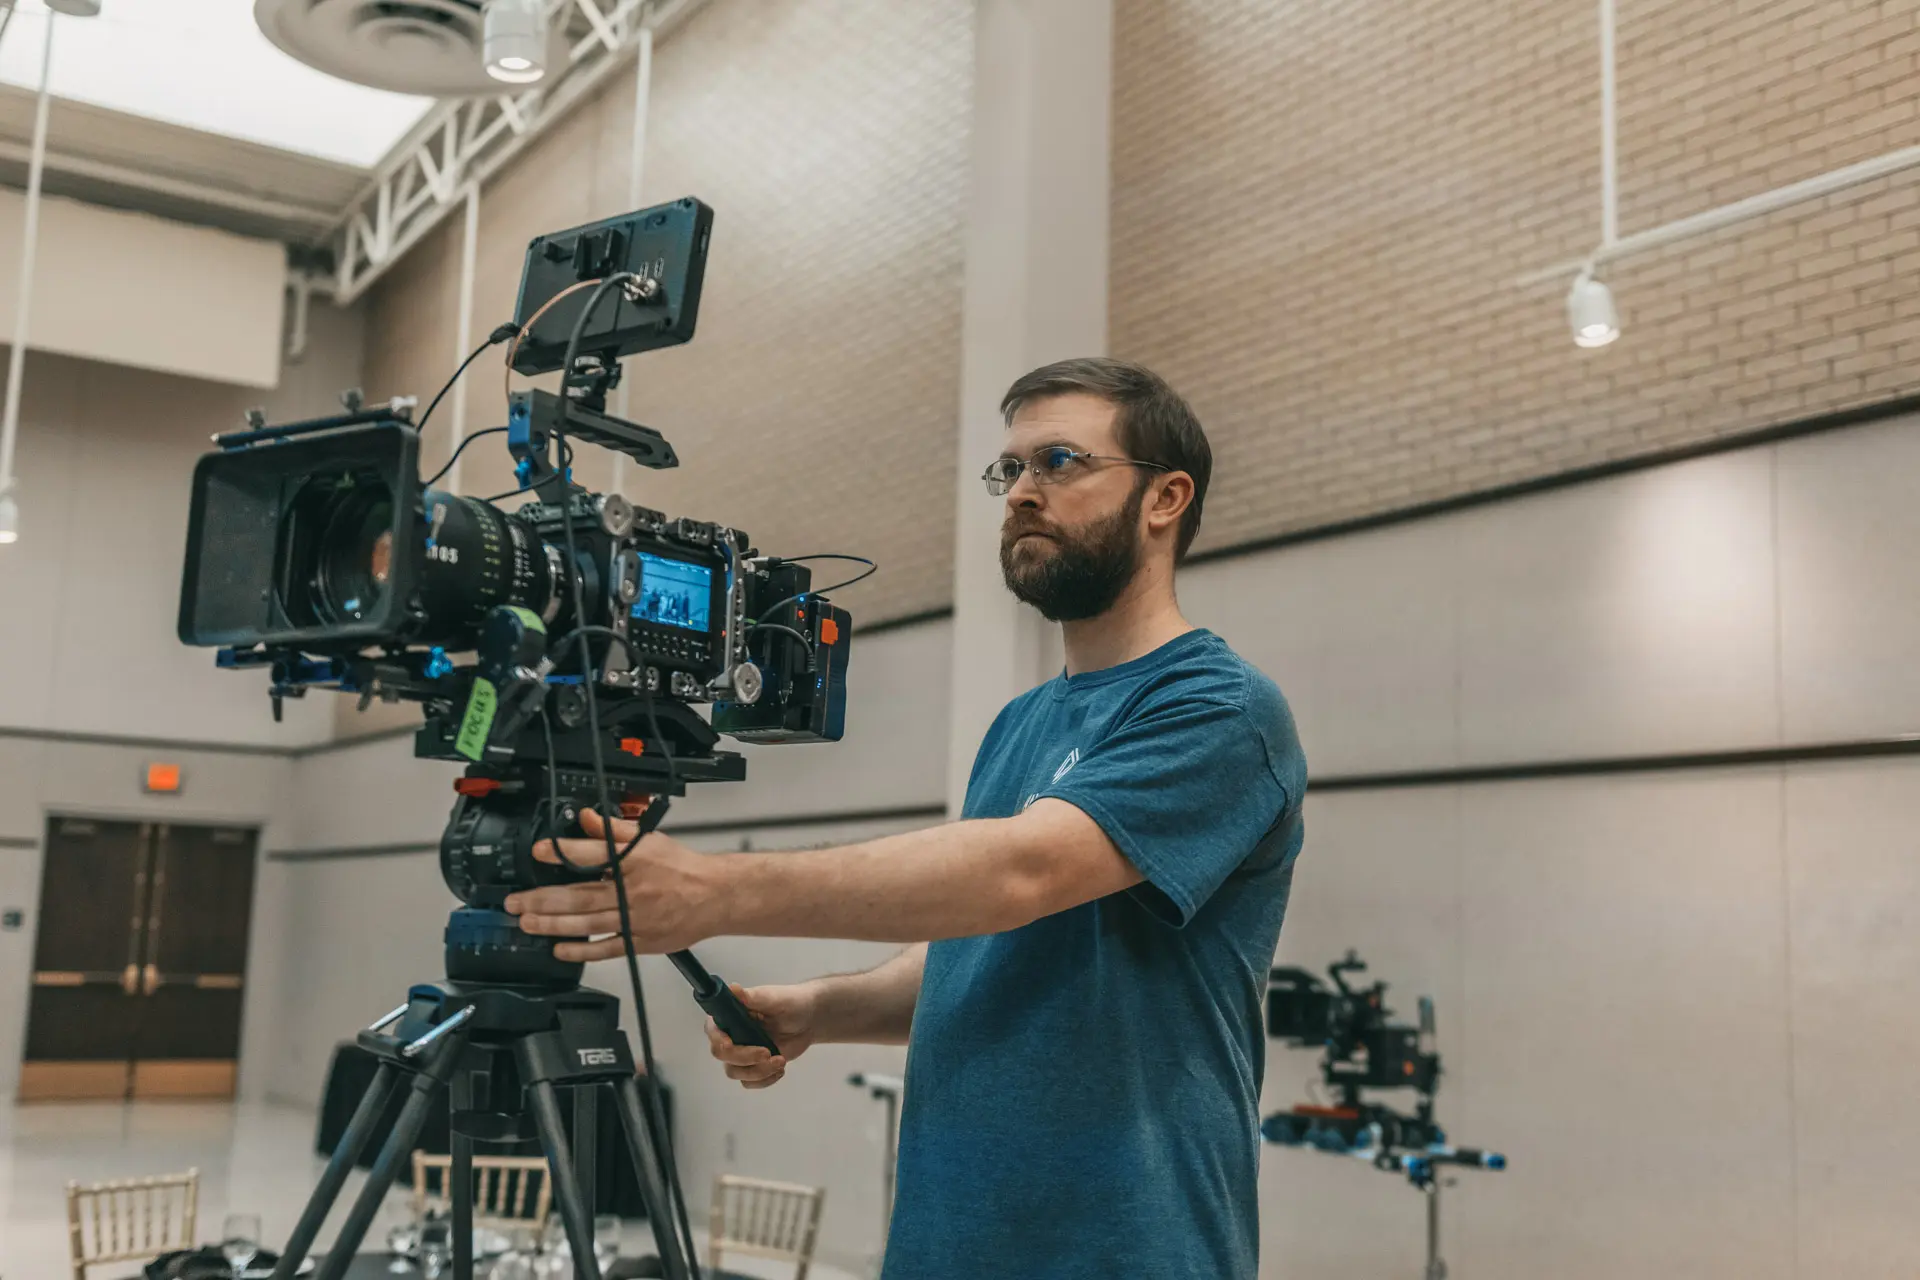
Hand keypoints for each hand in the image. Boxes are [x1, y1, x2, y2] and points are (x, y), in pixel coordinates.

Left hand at [504, 808, 719, 958]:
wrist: (716, 896)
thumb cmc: (683, 868)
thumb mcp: (649, 839)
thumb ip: (614, 830)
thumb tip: (585, 818)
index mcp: (634, 861)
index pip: (593, 854)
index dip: (564, 852)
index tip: (539, 852)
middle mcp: (632, 891)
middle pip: (580, 896)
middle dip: (542, 899)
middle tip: (515, 902)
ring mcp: (635, 919)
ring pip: (586, 923)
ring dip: (552, 924)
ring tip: (526, 922)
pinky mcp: (639, 941)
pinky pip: (606, 948)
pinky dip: (581, 951)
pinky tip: (559, 949)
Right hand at [706, 982, 817, 1088]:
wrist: (809, 1019)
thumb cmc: (790, 1003)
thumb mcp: (772, 998)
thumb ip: (751, 997)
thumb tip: (732, 988)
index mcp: (731, 1015)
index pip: (713, 1030)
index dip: (718, 1039)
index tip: (732, 1044)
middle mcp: (731, 1034)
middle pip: (722, 1055)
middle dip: (745, 1057)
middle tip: (768, 1053)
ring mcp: (741, 1052)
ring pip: (735, 1072)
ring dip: (758, 1071)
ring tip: (780, 1060)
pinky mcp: (753, 1066)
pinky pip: (749, 1082)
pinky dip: (765, 1080)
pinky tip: (780, 1068)